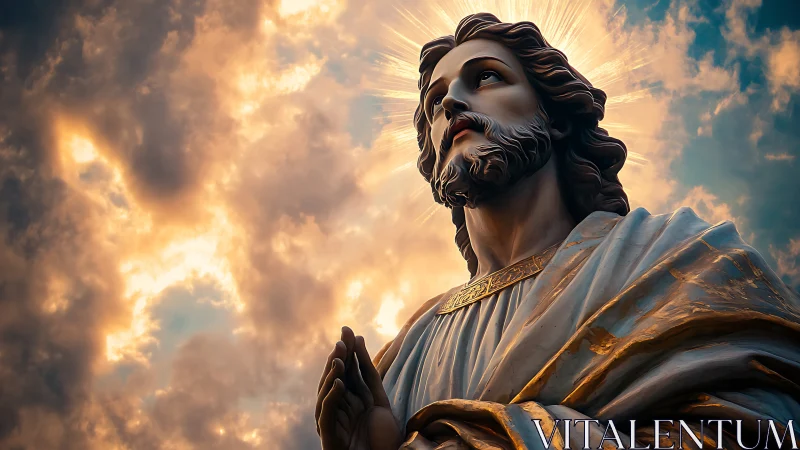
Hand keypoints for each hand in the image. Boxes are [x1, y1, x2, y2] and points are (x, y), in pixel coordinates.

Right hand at [315, 327, 402, 449]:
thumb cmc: (380, 437)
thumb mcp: (378, 399)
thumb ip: (368, 372)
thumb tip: (359, 339)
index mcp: (348, 398)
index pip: (345, 369)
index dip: (346, 350)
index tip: (348, 330)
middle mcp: (336, 407)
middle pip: (334, 378)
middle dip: (337, 358)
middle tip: (341, 340)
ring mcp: (331, 420)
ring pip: (326, 393)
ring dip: (332, 375)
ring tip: (339, 358)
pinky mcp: (329, 435)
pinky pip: (326, 413)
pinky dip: (332, 397)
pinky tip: (340, 383)